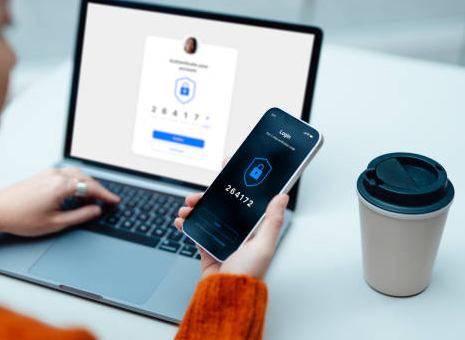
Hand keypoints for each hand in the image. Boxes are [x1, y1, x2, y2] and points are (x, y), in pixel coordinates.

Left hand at [0, 168, 119, 235]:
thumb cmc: (20, 218)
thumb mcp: (55, 223)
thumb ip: (79, 216)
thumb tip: (95, 211)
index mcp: (62, 186)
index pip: (92, 188)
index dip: (106, 195)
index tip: (115, 201)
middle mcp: (57, 175)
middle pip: (86, 178)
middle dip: (98, 190)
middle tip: (106, 202)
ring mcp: (49, 173)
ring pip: (77, 174)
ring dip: (87, 185)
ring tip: (91, 200)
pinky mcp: (43, 175)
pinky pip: (67, 174)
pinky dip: (77, 182)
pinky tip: (75, 193)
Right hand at [173, 157, 288, 279]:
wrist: (226, 297)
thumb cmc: (248, 275)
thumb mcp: (263, 246)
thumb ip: (273, 221)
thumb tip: (282, 197)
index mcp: (253, 229)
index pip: (245, 199)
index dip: (237, 183)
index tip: (228, 167)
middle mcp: (238, 232)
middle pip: (222, 205)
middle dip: (209, 195)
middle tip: (200, 192)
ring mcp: (221, 239)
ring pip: (206, 215)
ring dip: (194, 208)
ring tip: (187, 208)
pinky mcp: (208, 248)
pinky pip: (196, 231)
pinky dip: (187, 223)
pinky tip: (182, 220)